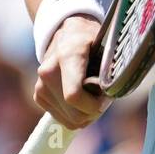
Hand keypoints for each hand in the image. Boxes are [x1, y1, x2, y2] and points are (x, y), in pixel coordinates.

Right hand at [34, 15, 110, 130]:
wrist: (68, 33)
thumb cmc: (92, 41)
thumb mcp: (107, 48)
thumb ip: (110, 70)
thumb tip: (115, 91)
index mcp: (67, 56)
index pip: (74, 96)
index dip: (95, 105)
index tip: (107, 97)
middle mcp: (49, 72)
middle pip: (75, 114)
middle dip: (95, 111)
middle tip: (104, 97)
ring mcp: (41, 85)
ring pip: (70, 120)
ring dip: (86, 114)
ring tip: (93, 95)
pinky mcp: (38, 95)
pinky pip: (63, 119)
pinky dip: (76, 114)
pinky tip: (82, 98)